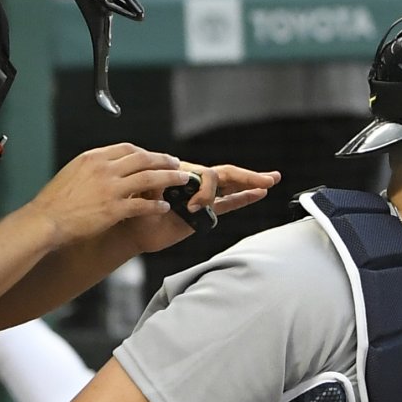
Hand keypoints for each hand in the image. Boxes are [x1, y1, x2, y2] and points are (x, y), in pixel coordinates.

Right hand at [30, 144, 205, 247]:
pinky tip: (164, 207)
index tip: (155, 157)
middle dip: (164, 161)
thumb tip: (109, 166)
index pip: (128, 148)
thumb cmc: (54, 201)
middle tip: (176, 164)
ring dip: (170, 178)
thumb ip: (93, 167)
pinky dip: (157, 205)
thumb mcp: (72, 172)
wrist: (45, 220)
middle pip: (143, 159)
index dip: (146, 152)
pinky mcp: (114, 209)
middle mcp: (104, 169)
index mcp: (93, 158)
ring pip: (150, 178)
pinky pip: (143, 204)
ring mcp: (110, 189)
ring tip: (182, 180)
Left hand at [123, 160, 284, 252]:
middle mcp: (195, 183)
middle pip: (226, 175)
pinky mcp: (204, 214)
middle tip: (269, 177)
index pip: (207, 175)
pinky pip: (228, 204)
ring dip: (251, 183)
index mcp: (183, 173)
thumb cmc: (134, 207)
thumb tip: (175, 186)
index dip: (206, 190)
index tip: (192, 207)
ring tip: (271, 180)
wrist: (131, 228)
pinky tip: (258, 194)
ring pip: (230, 186)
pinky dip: (243, 198)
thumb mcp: (144, 193)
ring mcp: (202, 198)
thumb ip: (160, 187)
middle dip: (248, 176)